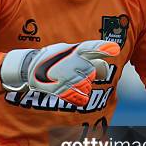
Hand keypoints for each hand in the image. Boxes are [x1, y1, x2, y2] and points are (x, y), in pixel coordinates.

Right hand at [0, 40, 119, 105]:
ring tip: (69, 81)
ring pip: (87, 86)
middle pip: (91, 73)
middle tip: (72, 71)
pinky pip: (80, 98)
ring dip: (82, 86)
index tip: (115, 49)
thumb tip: (106, 60)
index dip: (104, 48)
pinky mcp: (62, 90)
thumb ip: (87, 53)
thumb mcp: (68, 49)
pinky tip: (73, 93)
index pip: (91, 48)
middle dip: (86, 75)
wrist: (29, 67)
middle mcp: (72, 63)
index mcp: (74, 50)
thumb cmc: (52, 56)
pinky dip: (79, 98)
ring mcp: (66, 76)